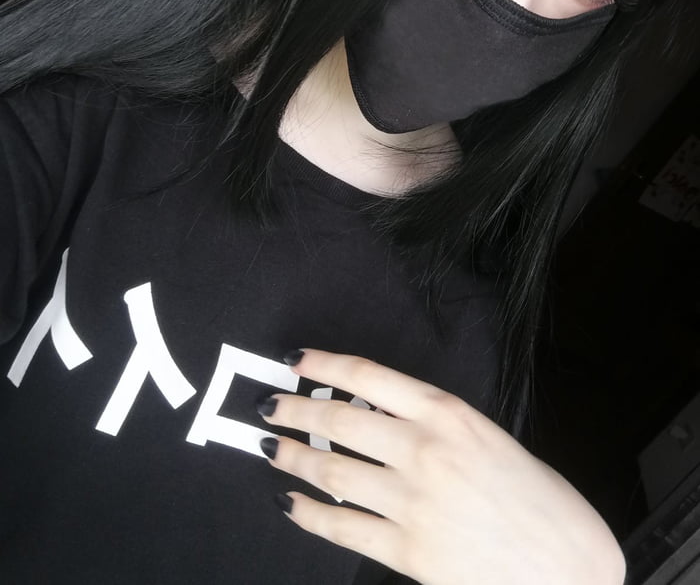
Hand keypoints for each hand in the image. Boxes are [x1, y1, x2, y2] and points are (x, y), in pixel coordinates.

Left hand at [257, 349, 626, 584]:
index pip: (368, 376)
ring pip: (332, 470)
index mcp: (449, 415)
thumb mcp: (491, 439)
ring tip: (272, 448)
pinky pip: (343, 528)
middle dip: (297, 409)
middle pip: (340, 420)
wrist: (570, 568)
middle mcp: (424, 450)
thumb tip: (382, 417)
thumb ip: (437, 425)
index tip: (297, 360)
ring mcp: (412, 501)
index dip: (325, 364)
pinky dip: (310, 514)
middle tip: (271, 405)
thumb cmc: (542, 502)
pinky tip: (291, 504)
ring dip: (294, 457)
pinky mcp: (408, 550)